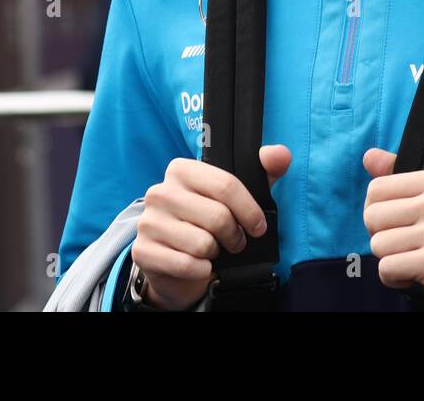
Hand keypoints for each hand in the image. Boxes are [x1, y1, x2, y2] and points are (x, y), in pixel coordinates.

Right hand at [132, 144, 290, 309]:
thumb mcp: (237, 196)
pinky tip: (199, 265)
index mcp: (181, 169)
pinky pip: (186, 264)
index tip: (258, 226)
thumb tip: (281, 154)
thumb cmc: (209, 222)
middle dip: (235, 236)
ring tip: (213, 251)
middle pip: (217, 216)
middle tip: (234, 242)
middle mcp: (160, 192)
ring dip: (216, 254)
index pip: (226, 184)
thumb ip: (262, 172)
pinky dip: (201, 270)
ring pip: (202, 244)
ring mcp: (148, 221)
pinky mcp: (143, 251)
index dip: (250, 210)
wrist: (177, 262)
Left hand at [362, 148, 423, 311]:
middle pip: (372, 216)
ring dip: (389, 258)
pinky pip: (386, 268)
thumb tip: (368, 155)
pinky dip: (393, 278)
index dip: (378, 210)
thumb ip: (395, 176)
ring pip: (377, 245)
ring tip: (415, 258)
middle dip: (381, 236)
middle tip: (408, 243)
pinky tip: (415, 275)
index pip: (375, 189)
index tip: (401, 222)